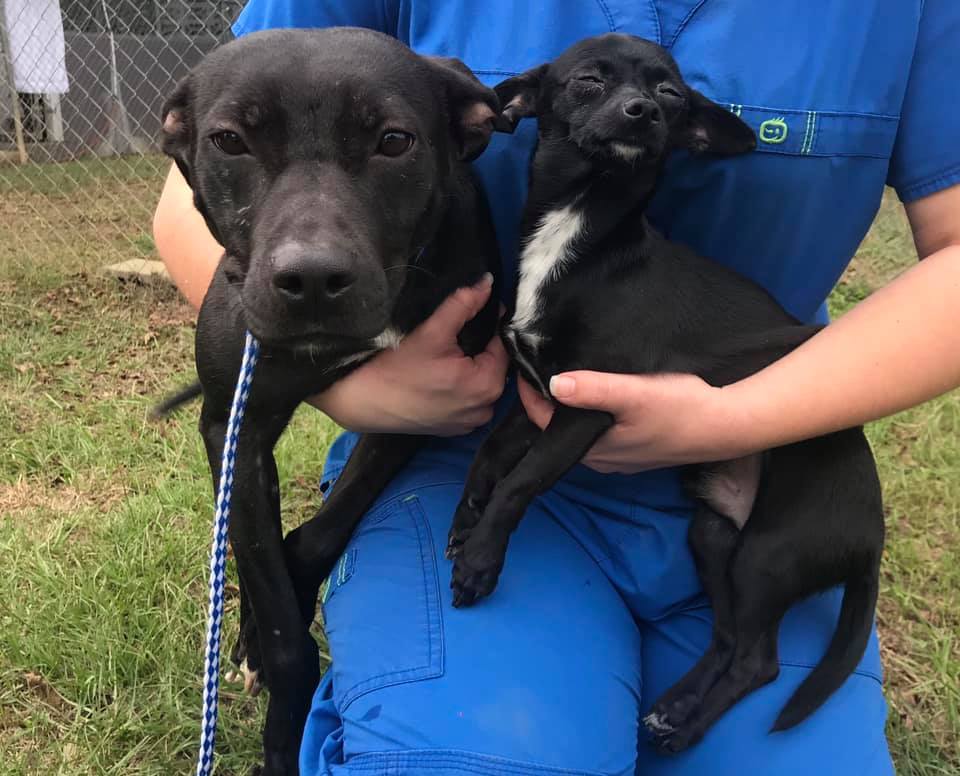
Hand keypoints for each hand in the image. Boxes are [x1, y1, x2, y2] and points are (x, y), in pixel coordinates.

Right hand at [315, 274, 507, 434]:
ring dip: (472, 370)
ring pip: (482, 385)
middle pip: (494, 367)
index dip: (490, 326)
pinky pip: (470, 403)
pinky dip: (462, 390)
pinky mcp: (455, 429)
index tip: (473, 315)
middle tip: (454, 337)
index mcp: (487, 384)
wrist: (365, 401)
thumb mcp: (433, 331)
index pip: (502, 346)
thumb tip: (487, 284)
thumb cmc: (397, 368)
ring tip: (447, 357)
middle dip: (481, 349)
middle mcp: (485, 408)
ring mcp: (470, 423)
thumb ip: (464, 305)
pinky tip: (441, 379)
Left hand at [517, 371, 750, 472]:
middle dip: (547, 400)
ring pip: (580, 429)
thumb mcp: (634, 393)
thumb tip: (553, 384)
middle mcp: (601, 460)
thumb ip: (594, 389)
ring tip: (567, 373)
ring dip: (571, 406)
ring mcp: (619, 457)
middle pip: (559, 428)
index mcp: (593, 450)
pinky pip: (601, 431)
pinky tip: (600, 393)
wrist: (728, 426)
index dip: (530, 394)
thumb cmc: (681, 408)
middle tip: (541, 365)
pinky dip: (593, 413)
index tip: (523, 365)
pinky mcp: (637, 449)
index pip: (542, 422)